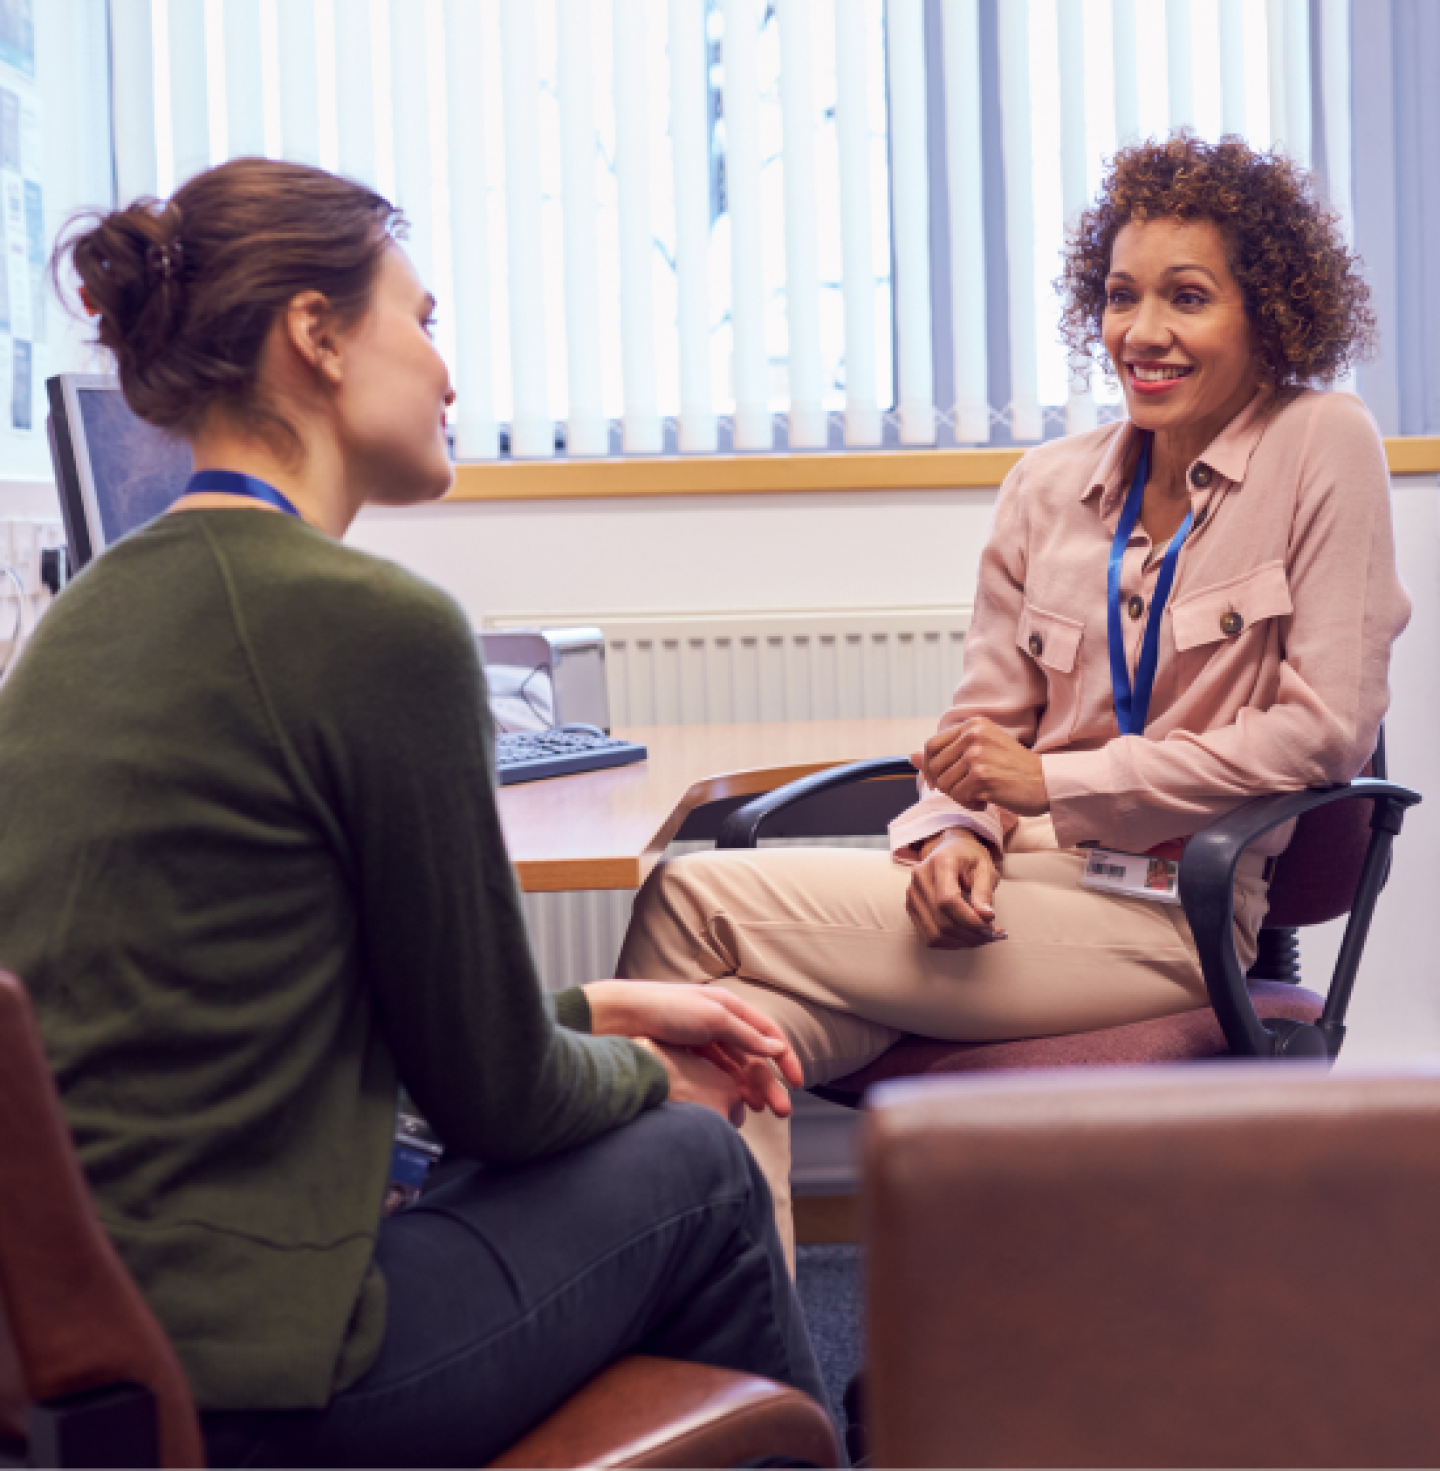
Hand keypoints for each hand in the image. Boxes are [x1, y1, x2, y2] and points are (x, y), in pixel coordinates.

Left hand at [585, 979, 802, 1116]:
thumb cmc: (665, 1010)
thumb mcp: (713, 1019)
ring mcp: (702, 1039)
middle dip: (770, 1082)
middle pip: (753, 1055)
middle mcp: (718, 1021)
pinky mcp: (686, 1054)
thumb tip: (776, 1049)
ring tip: (762, 1112)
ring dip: (752, 1088)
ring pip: (735, 1067)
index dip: (785, 1057)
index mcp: (728, 1005)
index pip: (767, 1032)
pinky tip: (736, 1104)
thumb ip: (746, 1035)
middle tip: (782, 1111)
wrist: (620, 1017)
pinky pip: (715, 1073)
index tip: (798, 1082)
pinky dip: (729, 1088)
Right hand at [905, 828, 1006, 948]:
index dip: (969, 919)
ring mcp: (912, 894)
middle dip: (971, 934)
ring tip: (983, 937)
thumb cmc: (970, 857)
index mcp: (940, 862)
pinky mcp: (912, 907)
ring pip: (935, 933)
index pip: (948, 900)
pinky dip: (951, 943)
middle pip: (942, 920)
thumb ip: (984, 892)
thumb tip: (986, 917)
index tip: (991, 926)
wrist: (951, 849)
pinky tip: (967, 937)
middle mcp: (920, 878)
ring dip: (962, 942)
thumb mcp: (985, 868)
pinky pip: (929, 936)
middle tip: (994, 935)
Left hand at [912, 717, 1048, 816]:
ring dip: (959, 796)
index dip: (930, 768)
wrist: (1046, 783)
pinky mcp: (982, 776)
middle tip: (965, 791)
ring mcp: (977, 754)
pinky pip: (958, 796)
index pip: (932, 745)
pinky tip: (985, 802)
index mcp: (973, 724)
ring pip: (945, 784)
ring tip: (979, 795)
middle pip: (935, 767)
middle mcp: (973, 735)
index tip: (939, 781)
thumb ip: (947, 753)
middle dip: (945, 785)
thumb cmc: (1014, 770)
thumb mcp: (981, 752)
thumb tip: (910, 758)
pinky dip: (969, 804)